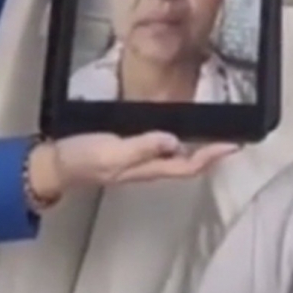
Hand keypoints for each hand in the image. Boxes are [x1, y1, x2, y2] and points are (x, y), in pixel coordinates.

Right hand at [28, 133, 237, 203]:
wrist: (57, 163)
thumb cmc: (84, 157)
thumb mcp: (112, 151)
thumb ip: (142, 147)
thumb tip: (174, 141)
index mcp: (148, 168)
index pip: (189, 165)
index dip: (213, 156)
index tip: (235, 144)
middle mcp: (149, 165)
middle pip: (188, 162)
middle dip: (211, 151)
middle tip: (232, 135)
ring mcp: (140, 158)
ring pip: (177, 155)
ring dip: (197, 145)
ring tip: (214, 129)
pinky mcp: (130, 149)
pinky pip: (162, 145)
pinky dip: (177, 137)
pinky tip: (178, 125)